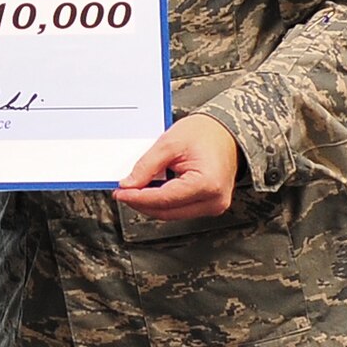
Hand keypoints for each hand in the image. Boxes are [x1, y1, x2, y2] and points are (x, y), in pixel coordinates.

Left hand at [112, 114, 241, 220]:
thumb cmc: (205, 133)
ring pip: (172, 214)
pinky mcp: (209, 205)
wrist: (225, 132)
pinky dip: (163, 202)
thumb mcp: (169, 143)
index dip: (138, 198)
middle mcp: (214, 201)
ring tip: (134, 190)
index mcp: (207, 184)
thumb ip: (147, 166)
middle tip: (123, 192)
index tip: (120, 192)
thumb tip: (129, 185)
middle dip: (142, 203)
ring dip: (151, 204)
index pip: (164, 199)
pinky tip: (151, 192)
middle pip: (167, 211)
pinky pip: (180, 209)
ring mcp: (214, 206)